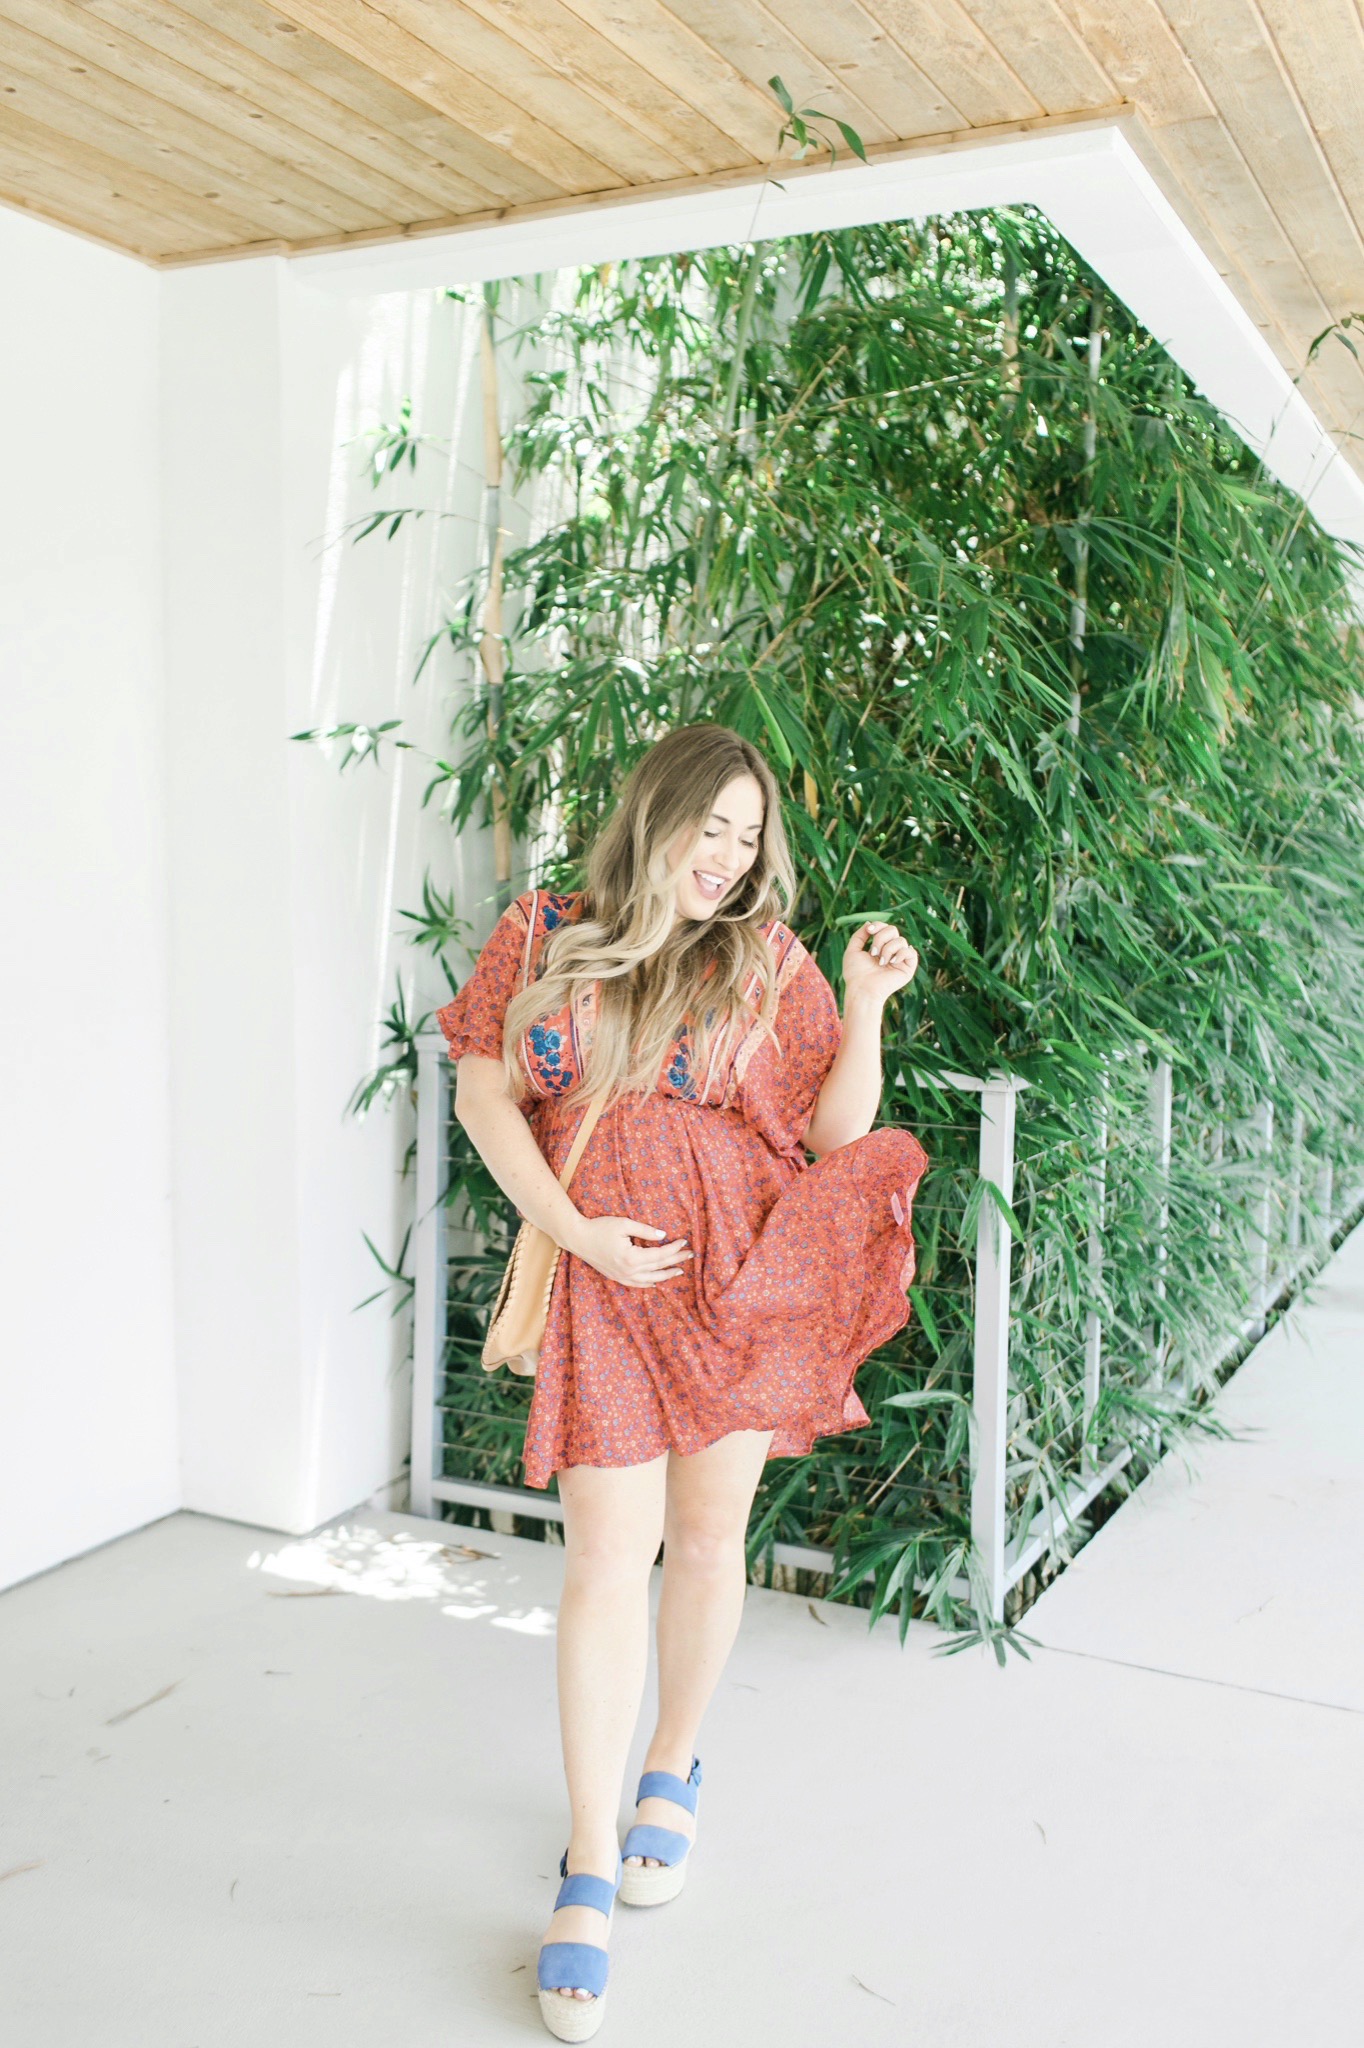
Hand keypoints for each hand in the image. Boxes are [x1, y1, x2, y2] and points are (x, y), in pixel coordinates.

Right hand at [566, 1215, 693, 1286]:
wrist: (577, 1238)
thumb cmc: (599, 1228)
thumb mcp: (624, 1224)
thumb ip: (645, 1230)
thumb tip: (663, 1236)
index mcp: (631, 1257)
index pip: (659, 1254)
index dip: (674, 1248)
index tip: (685, 1242)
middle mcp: (628, 1270)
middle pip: (658, 1267)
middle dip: (676, 1260)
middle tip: (690, 1255)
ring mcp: (621, 1276)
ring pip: (650, 1279)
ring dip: (666, 1275)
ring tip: (679, 1271)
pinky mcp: (616, 1276)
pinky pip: (636, 1284)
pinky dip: (648, 1283)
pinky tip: (655, 1281)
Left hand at [843, 919, 918, 1000]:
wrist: (862, 989)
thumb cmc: (855, 973)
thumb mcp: (853, 950)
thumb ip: (860, 935)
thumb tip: (869, 923)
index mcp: (880, 948)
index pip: (884, 928)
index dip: (878, 925)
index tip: (869, 931)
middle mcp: (891, 952)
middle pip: (893, 930)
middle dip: (881, 938)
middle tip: (873, 952)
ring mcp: (900, 959)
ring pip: (901, 940)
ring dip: (887, 949)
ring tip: (880, 962)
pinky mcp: (908, 968)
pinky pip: (911, 952)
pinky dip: (901, 953)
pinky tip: (891, 962)